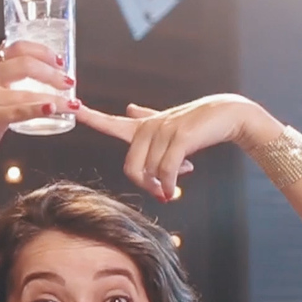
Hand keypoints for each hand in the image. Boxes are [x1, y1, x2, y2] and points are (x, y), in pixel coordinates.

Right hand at [0, 40, 74, 163]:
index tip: (60, 61)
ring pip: (27, 91)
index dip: (43, 51)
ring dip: (56, 97)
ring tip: (73, 104)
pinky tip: (54, 109)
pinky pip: (20, 110)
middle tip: (68, 82)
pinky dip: (39, 109)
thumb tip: (43, 71)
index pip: (18, 48)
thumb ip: (8, 78)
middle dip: (52, 72)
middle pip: (25, 64)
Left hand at [75, 94, 281, 200]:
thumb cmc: (197, 123)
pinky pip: (167, 170)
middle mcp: (149, 128)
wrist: (228, 115)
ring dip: (166, 184)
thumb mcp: (167, 122)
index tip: (73, 109)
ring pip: (152, 172)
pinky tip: (180, 181)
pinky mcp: (180, 137)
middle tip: (162, 192)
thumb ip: (146, 118)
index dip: (91, 118)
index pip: (111, 123)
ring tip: (182, 176)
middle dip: (146, 186)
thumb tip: (128, 109)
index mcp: (142, 127)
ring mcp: (164, 130)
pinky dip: (171, 183)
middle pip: (132, 168)